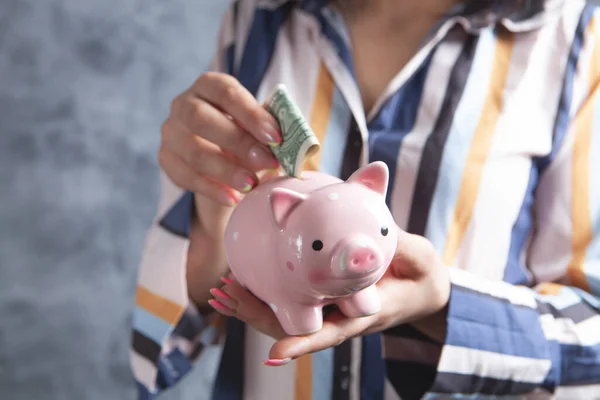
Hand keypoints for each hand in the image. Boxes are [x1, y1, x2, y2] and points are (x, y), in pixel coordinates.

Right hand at [158, 72, 281, 305]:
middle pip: (201, 118)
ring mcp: (171, 132)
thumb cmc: (247, 137)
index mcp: (210, 86)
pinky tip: (233, 198)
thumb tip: (297, 146)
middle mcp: (183, 104)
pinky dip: (211, 189)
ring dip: (225, 170)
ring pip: (192, 150)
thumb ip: (272, 131)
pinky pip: (185, 176)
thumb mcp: (261, 129)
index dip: (250, 113)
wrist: (221, 161)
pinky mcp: (166, 159)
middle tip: (267, 163)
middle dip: (238, 142)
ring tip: (252, 185)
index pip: (226, 91)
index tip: (276, 136)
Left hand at [208, 228, 450, 363]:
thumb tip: (381, 205)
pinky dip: (263, 291)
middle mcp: (340, 319)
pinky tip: (241, 274)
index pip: (330, 334)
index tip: (274, 356)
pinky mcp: (323, 299)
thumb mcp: (419, 258)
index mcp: (364, 316)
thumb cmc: (421, 277)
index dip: (302, 345)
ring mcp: (329, 311)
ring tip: (221, 289)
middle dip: (257, 316)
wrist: (422, 292)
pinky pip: (289, 300)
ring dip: (250, 306)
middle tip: (225, 294)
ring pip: (284, 317)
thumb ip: (400, 240)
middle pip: (292, 328)